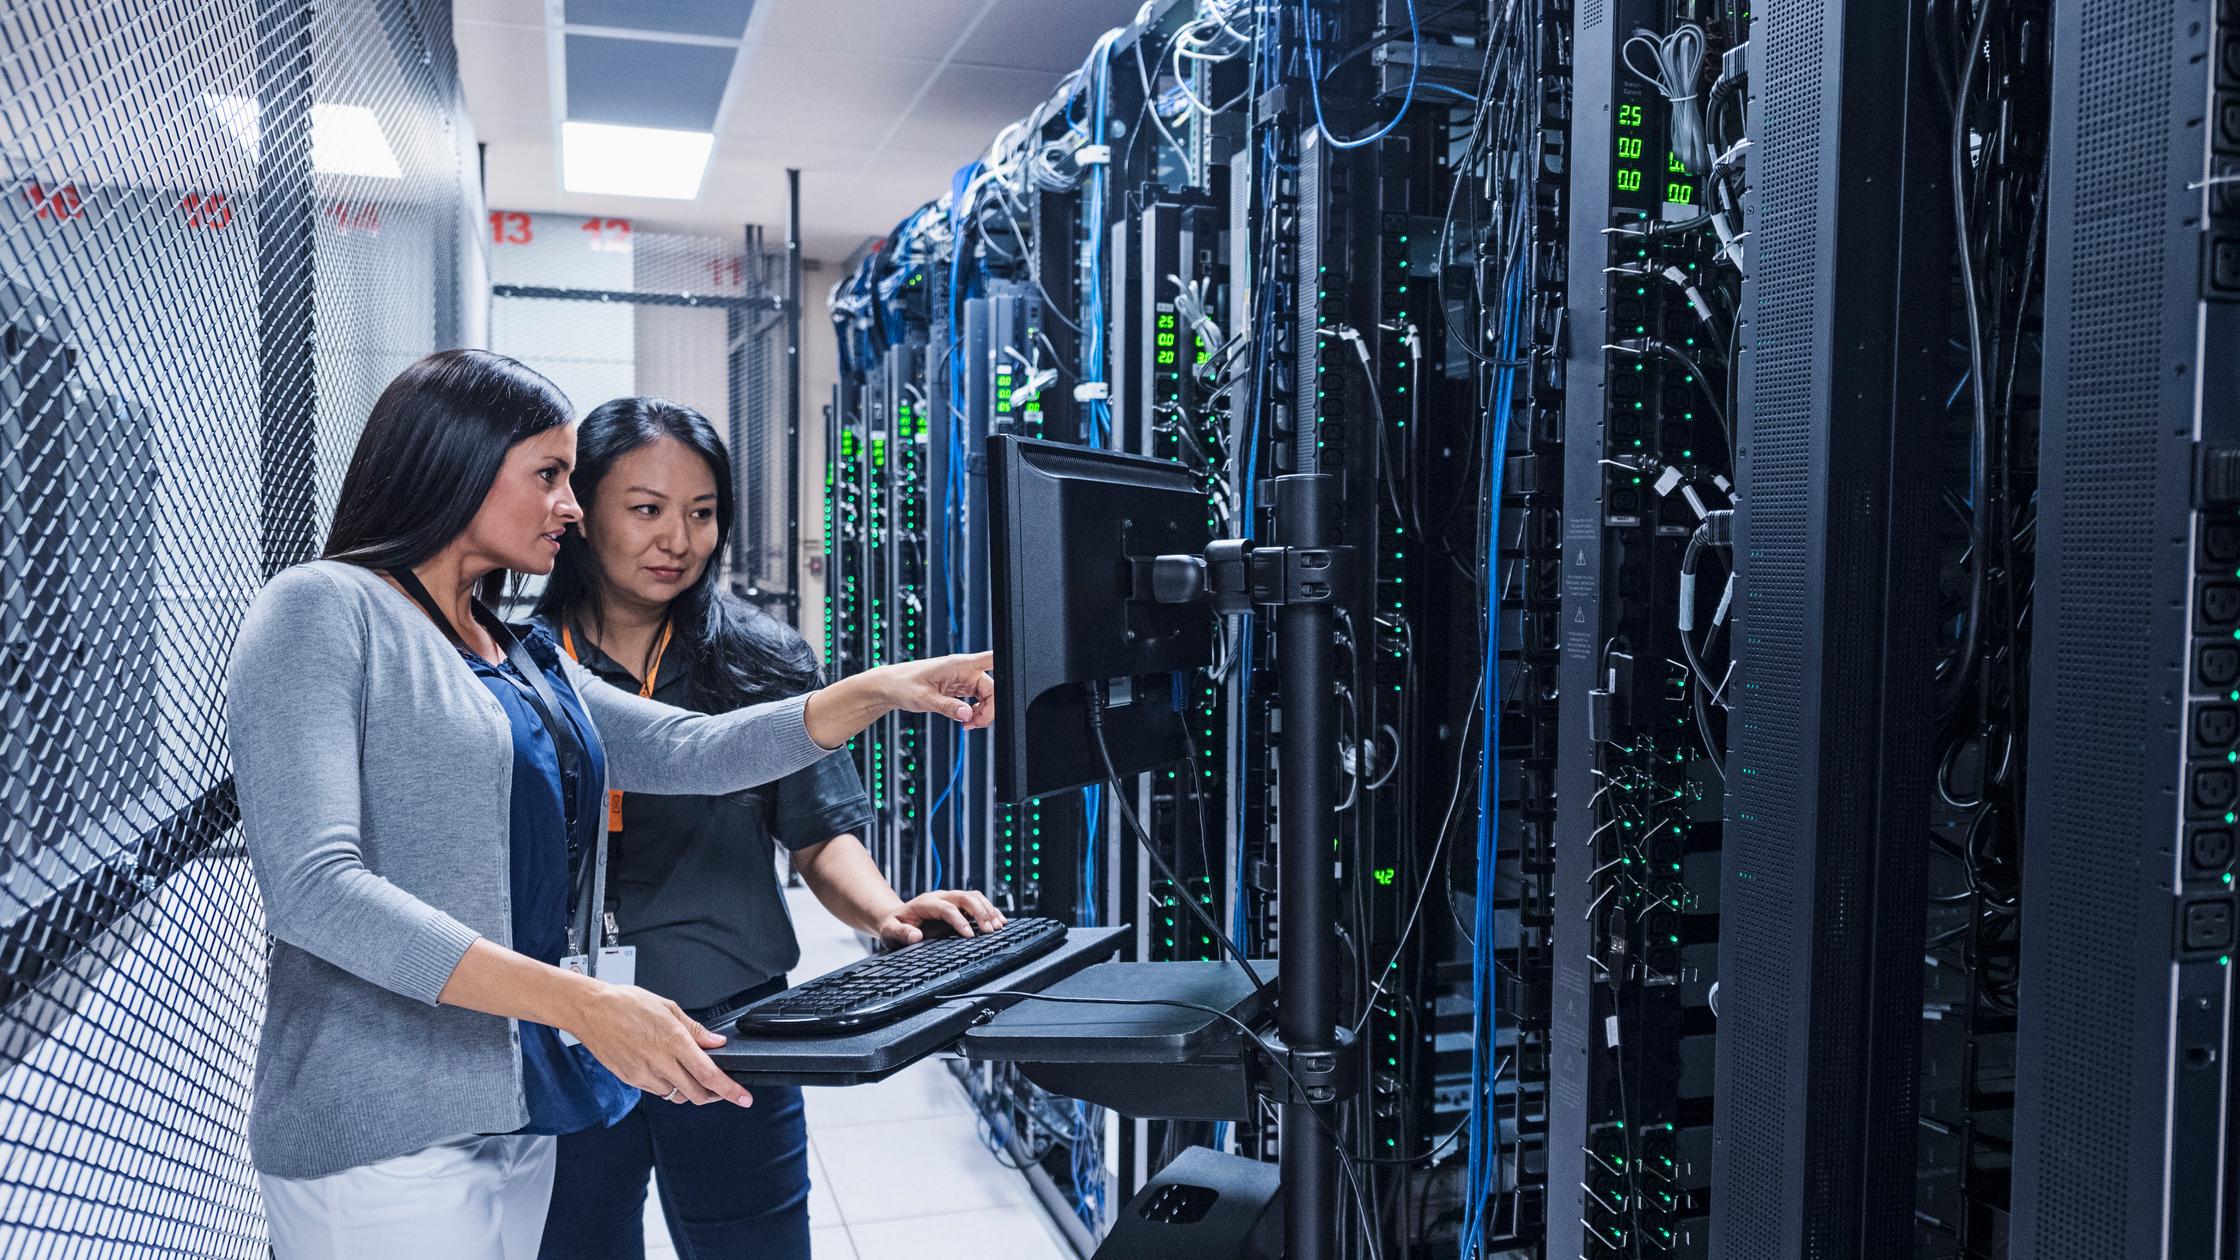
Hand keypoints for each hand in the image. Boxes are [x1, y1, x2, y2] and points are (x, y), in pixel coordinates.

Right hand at [565, 983, 752, 1107]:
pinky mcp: (631, 1080)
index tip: (743, 1098)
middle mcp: (660, 1062)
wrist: (591, 1011)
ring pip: (677, 1096)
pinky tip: (667, 1072)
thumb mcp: (668, 1008)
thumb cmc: (626, 1004)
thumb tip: (716, 1044)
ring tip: (691, 1076)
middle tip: (721, 1089)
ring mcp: (644, 1074)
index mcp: (674, 1041)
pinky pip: (658, 1092)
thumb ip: (695, 1030)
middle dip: (714, 1096)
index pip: (709, 1074)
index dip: (730, 1090)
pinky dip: (669, 1087)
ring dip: (690, 1091)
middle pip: (696, 1093)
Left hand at [875, 890, 1007, 945]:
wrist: (897, 918)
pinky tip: (1000, 920)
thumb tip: (916, 936)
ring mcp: (950, 899)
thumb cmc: (894, 926)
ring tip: (998, 926)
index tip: (969, 935)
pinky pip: (977, 901)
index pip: (947, 908)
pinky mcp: (957, 904)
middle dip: (980, 912)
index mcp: (925, 903)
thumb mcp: (889, 931)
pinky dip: (990, 909)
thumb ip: (901, 933)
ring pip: (974, 896)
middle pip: (965, 897)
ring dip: (988, 910)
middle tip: (989, 930)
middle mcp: (940, 897)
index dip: (960, 920)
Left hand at [876, 652, 994, 729]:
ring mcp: (963, 679)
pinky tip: (964, 719)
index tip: (1013, 679)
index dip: (1005, 664)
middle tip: (971, 724)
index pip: (990, 659)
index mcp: (958, 664)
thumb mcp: (924, 698)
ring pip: (986, 697)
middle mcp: (964, 670)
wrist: (890, 687)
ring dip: (981, 713)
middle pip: (992, 689)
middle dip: (987, 710)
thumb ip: (948, 707)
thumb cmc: (902, 684)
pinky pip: (976, 701)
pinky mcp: (959, 688)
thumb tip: (967, 715)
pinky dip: (973, 712)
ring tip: (966, 724)